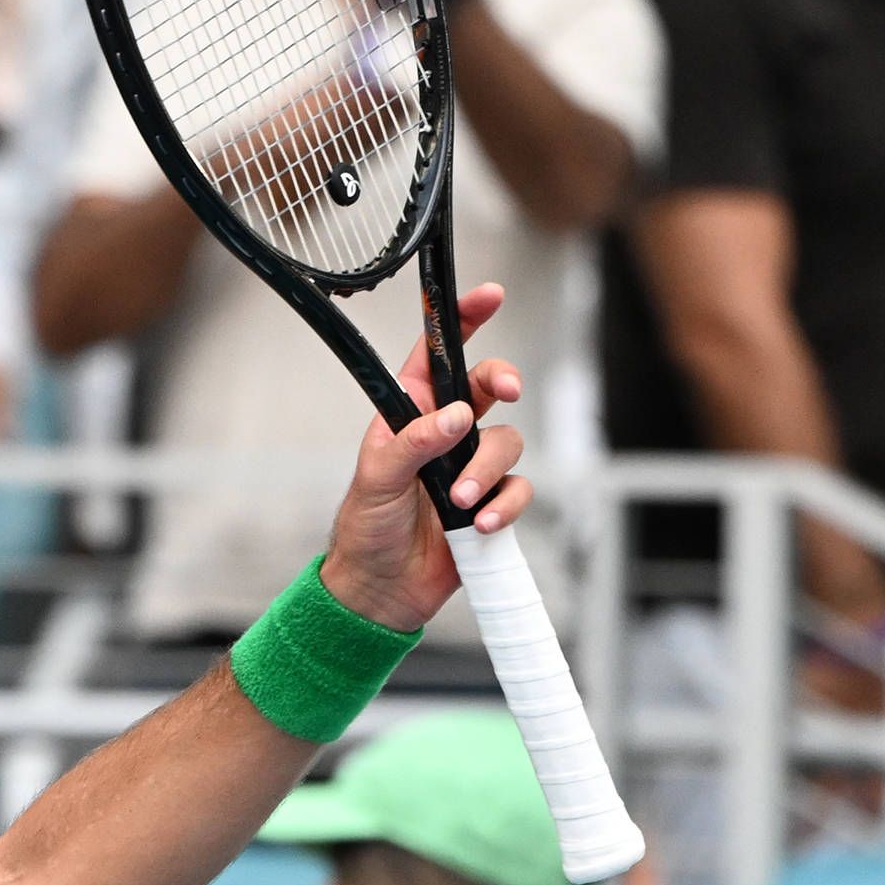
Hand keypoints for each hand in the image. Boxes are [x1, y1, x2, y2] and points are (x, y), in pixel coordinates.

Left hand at [317, 280, 530, 633]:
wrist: (381, 589)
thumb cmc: (366, 529)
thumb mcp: (376, 480)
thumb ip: (413, 443)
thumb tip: (455, 416)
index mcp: (409, 414)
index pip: (437, 356)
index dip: (462, 321)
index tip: (489, 294)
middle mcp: (444, 433)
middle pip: (488, 387)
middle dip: (502, 381)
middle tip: (505, 391)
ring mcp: (470, 465)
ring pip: (508, 440)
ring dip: (488, 469)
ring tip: (461, 500)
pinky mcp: (490, 501)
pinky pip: (518, 488)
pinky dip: (503, 505)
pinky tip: (478, 524)